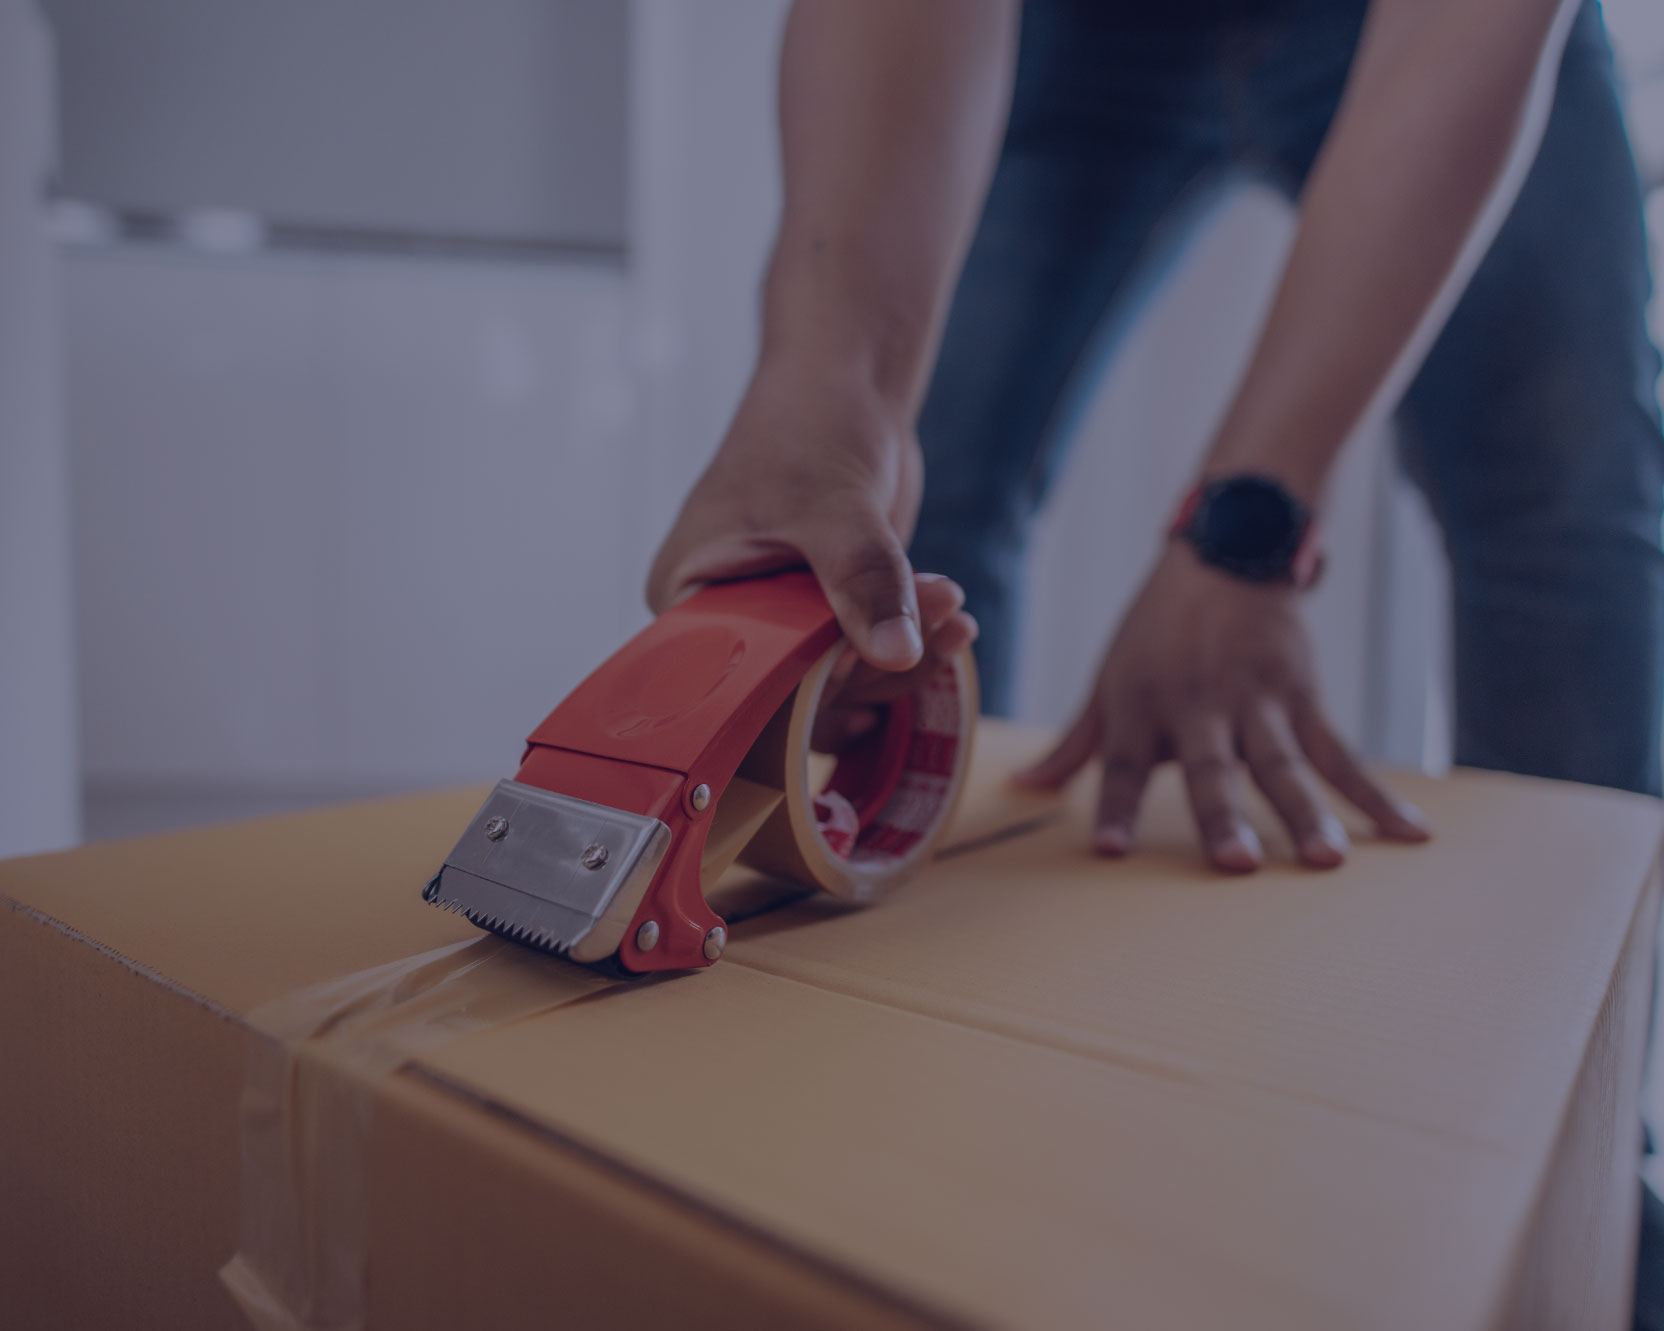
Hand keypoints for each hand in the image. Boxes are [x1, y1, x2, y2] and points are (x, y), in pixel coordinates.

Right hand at [647, 357, 977, 700]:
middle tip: (937, 620)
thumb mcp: (832, 507)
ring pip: (842, 676)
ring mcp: (780, 620)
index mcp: (689, 599)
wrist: (843, 385)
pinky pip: (867, 652)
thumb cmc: (808, 428)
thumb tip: (898, 655)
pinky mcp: (826, 615)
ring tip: (954, 612)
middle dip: (873, 664)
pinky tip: (954, 624)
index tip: (863, 675)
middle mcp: (726, 619)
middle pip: (796, 688)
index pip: (736, 682)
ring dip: (904, 655)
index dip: (801, 693)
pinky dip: (913, 641)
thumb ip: (863, 581)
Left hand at [1018, 544, 1429, 870]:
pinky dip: (1377, 796)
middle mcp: (1197, 707)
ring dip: (1307, 814)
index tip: (1109, 852)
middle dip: (1221, 816)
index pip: (1121, 767)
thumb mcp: (1108, 681)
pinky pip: (1343, 754)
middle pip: (1210, 771)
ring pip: (1285, 766)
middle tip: (1234, 865)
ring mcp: (1256, 702)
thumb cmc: (1156, 632)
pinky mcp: (1304, 697)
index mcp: (1140, 707)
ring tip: (1326, 863)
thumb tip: (1023, 789)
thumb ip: (1076, 743)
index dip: (1115, 807)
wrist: (1226, 552)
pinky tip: (1412, 836)